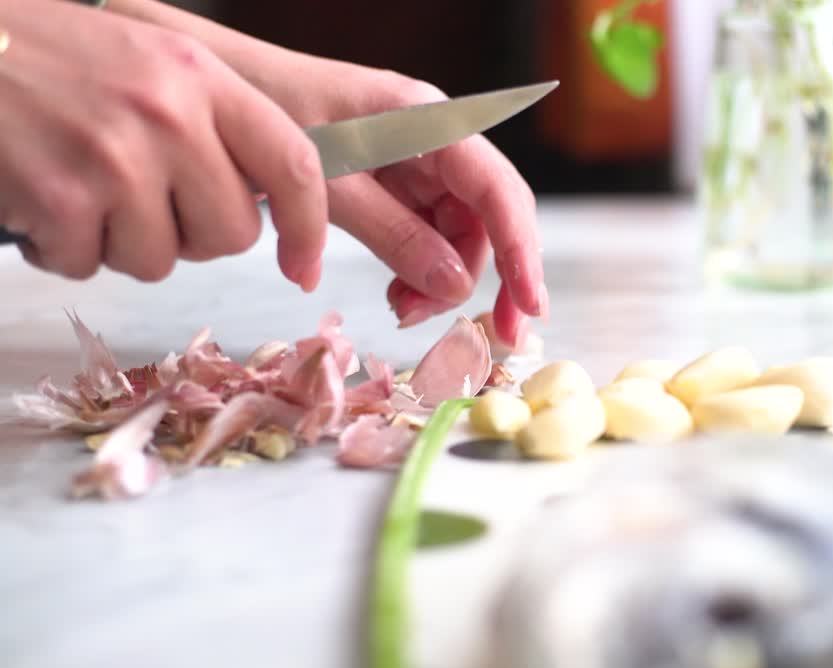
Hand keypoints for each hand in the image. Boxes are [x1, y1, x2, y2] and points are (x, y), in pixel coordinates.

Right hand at [0, 2, 328, 287]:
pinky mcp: (61, 198)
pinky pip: (90, 266)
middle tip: (143, 200)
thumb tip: (273, 211)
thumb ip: (214, 125)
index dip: (307, 227)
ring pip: (162, 260)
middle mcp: (169, 115)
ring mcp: (115, 158)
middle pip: (232, 234)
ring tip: (81, 187)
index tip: (302, 268)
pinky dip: (63, 248)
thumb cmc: (51, 60)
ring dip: (120, 242)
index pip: (294, 165)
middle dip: (193, 235)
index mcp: (201, 77)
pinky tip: (40, 198)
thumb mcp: (152, 64)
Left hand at [253, 56, 546, 347]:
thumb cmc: (269, 114)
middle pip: (490, 219)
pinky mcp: (401, 184)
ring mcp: (422, 163)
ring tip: (400, 309)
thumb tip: (454, 288)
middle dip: (489, 279)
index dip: (522, 252)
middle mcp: (439, 142)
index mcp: (430, 123)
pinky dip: (419, 270)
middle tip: (486, 339)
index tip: (530, 307)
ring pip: (462, 235)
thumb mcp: (329, 181)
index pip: (498, 191)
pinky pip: (430, 235)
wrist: (226, 87)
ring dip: (444, 282)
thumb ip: (393, 233)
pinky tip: (395, 292)